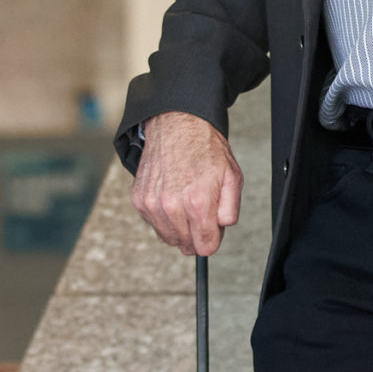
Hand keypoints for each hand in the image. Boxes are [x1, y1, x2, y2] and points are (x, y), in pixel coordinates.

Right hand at [132, 111, 242, 256]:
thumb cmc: (204, 148)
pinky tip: (172, 197)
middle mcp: (171, 206)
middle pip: (187, 245)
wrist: (177, 125)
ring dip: (180, 227)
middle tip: (201, 210)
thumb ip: (230, 209)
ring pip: (169, 237)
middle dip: (197, 233)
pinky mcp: (139, 200)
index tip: (213, 228)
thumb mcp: (232, 176)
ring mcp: (152, 204)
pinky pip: (154, 224)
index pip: (205, 246)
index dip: (213, 239)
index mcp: (197, 202)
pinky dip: (164, 217)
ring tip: (186, 202)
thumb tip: (220, 228)